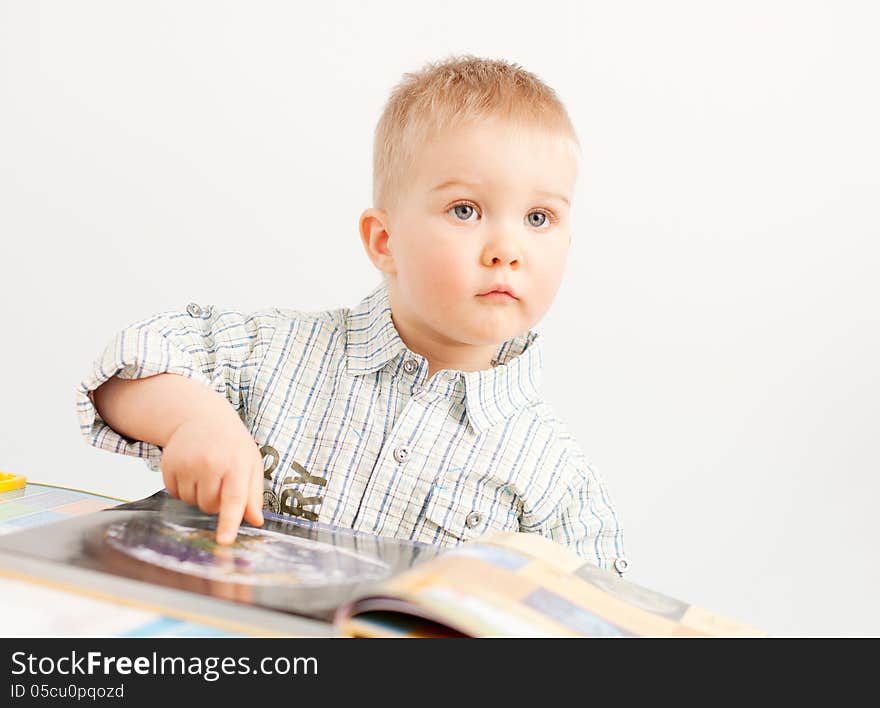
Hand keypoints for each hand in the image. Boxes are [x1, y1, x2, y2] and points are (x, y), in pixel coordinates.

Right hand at [160, 409, 264, 544]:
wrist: (203, 417)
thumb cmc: (232, 444)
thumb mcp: (252, 464)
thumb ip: (254, 494)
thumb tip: (256, 521)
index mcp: (237, 465)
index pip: (234, 499)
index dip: (229, 522)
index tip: (224, 541)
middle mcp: (211, 463)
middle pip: (209, 506)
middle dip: (215, 501)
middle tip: (220, 478)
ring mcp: (188, 463)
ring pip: (190, 502)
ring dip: (198, 494)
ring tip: (206, 471)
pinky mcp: (169, 464)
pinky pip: (174, 493)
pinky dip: (182, 488)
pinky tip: (191, 470)